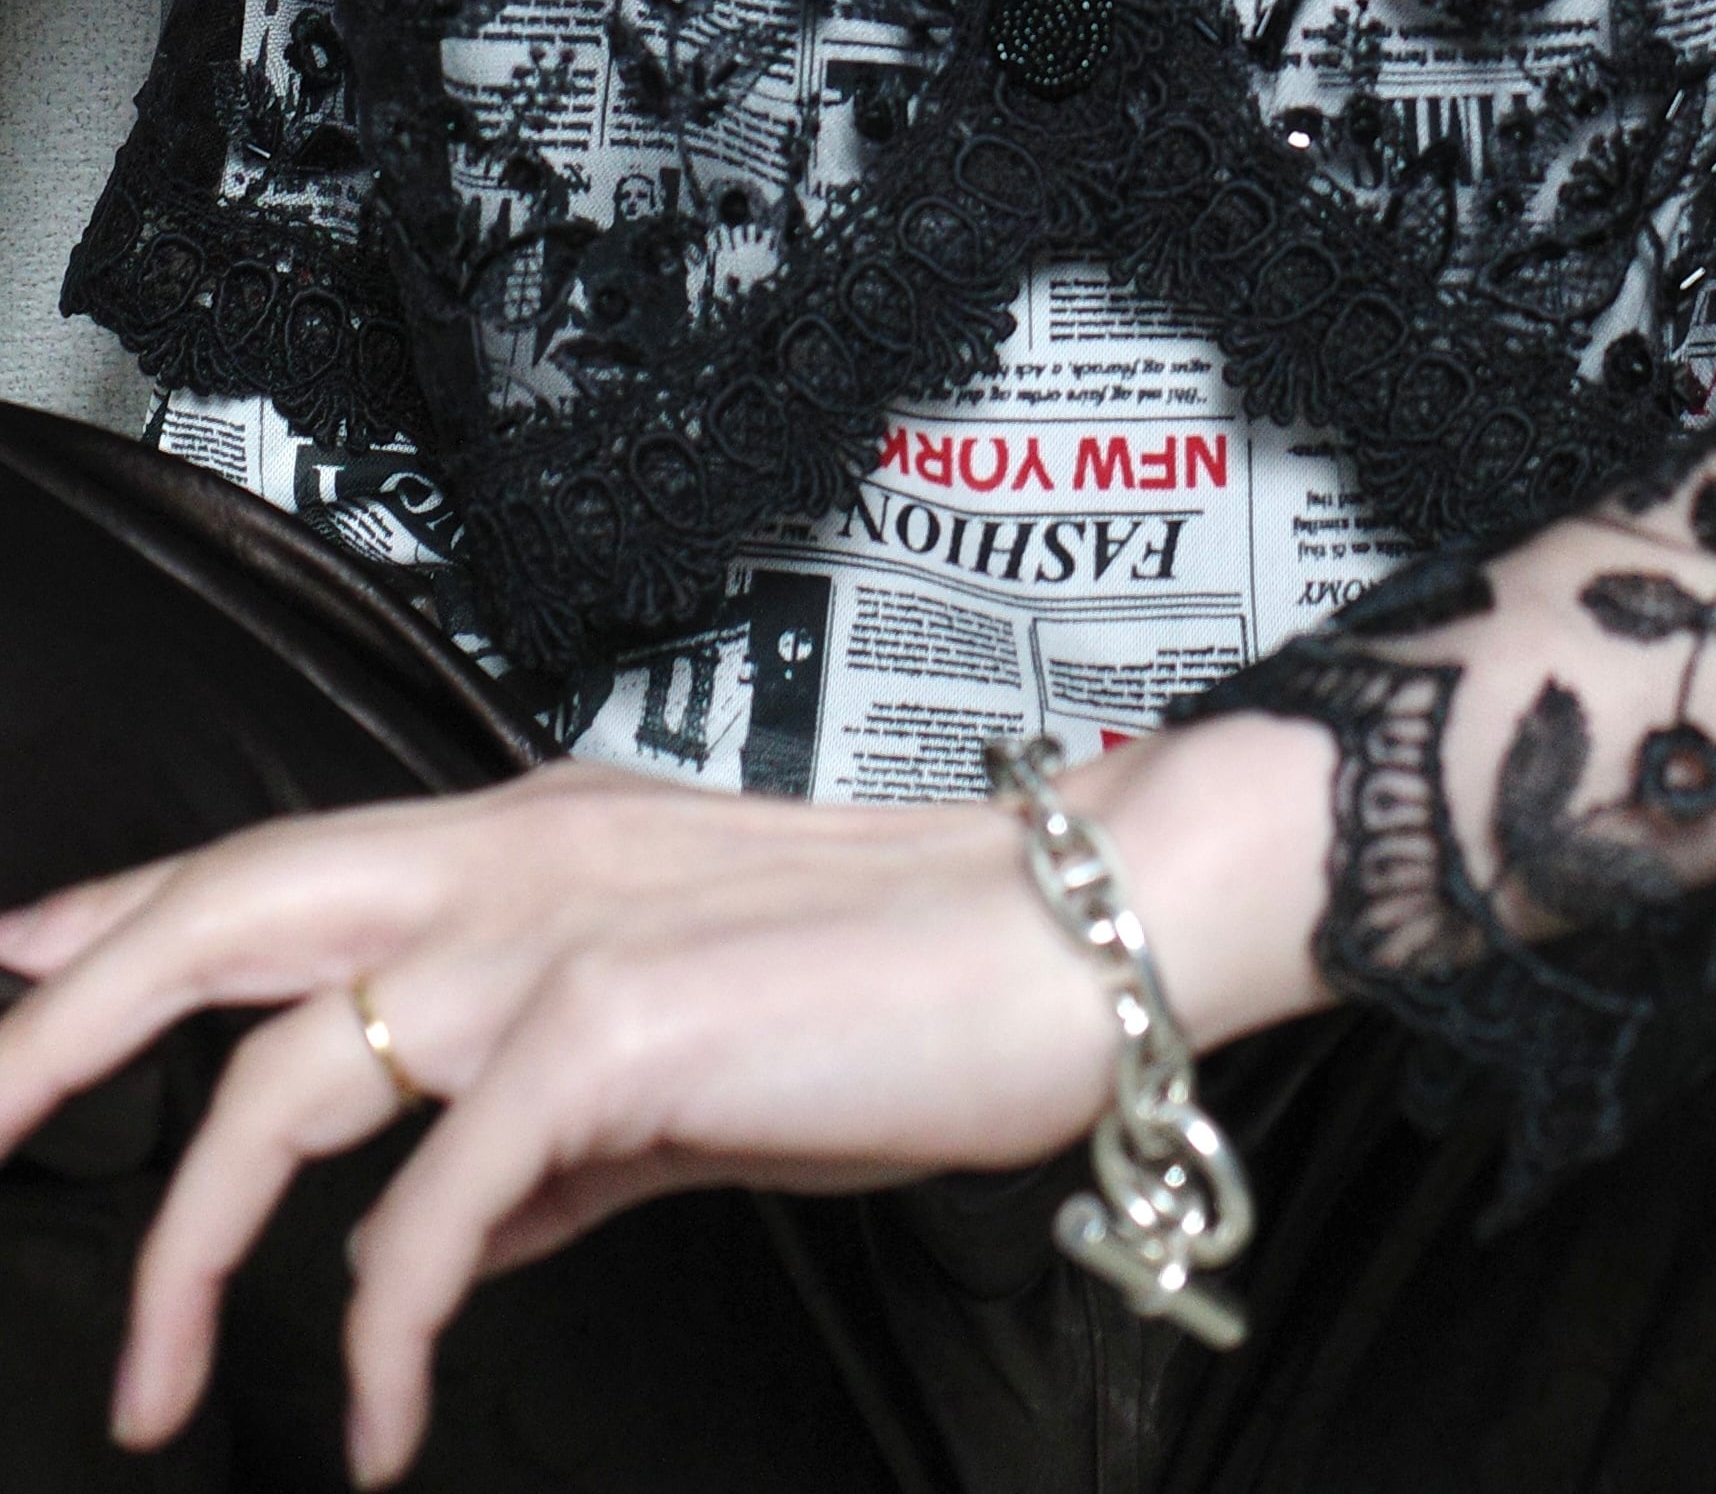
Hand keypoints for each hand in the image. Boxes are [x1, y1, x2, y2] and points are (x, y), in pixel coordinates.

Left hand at [0, 713, 1333, 1485]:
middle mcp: (518, 854)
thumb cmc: (892, 991)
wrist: (1063, 943)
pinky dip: (378, 1334)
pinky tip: (378, 1423)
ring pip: (288, 1071)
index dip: (125, 909)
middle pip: (227, 909)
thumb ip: (546, 1133)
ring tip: (154, 1388)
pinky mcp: (609, 1027)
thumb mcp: (684, 1058)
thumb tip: (441, 1237)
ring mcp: (557, 929)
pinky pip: (430, 1209)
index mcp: (531, 839)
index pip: (280, 859)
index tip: (10, 963)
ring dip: (192, 1247)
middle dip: (65, 1016)